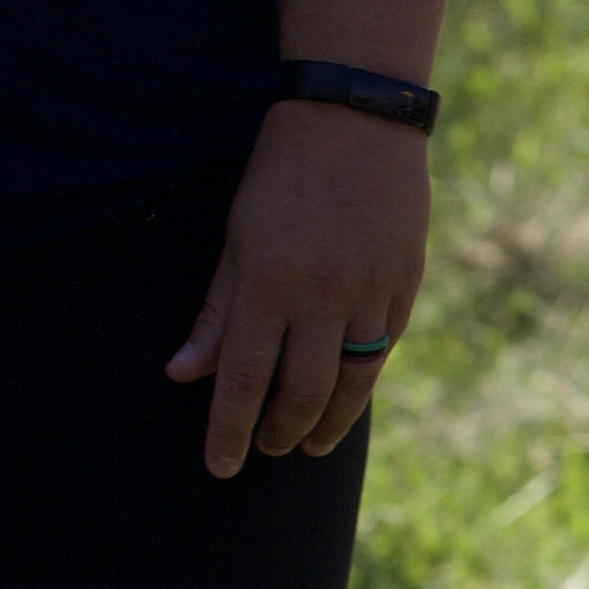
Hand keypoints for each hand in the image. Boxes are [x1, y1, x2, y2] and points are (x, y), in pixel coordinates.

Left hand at [166, 100, 429, 476]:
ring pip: (353, 379)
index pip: (243, 379)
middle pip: (303, 391)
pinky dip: (364, 376)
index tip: (221, 466)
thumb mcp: (236, 238)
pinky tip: (349, 389)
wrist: (356, 122)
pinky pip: (384, 345)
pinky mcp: (406, 282)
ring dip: (331, 419)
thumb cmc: (281, 176)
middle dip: (280, 430)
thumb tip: (183, 373)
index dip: (229, 430)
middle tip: (267, 447)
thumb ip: (216, 311)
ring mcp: (371, 291)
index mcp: (268, 284)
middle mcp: (322, 296)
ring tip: (312, 443)